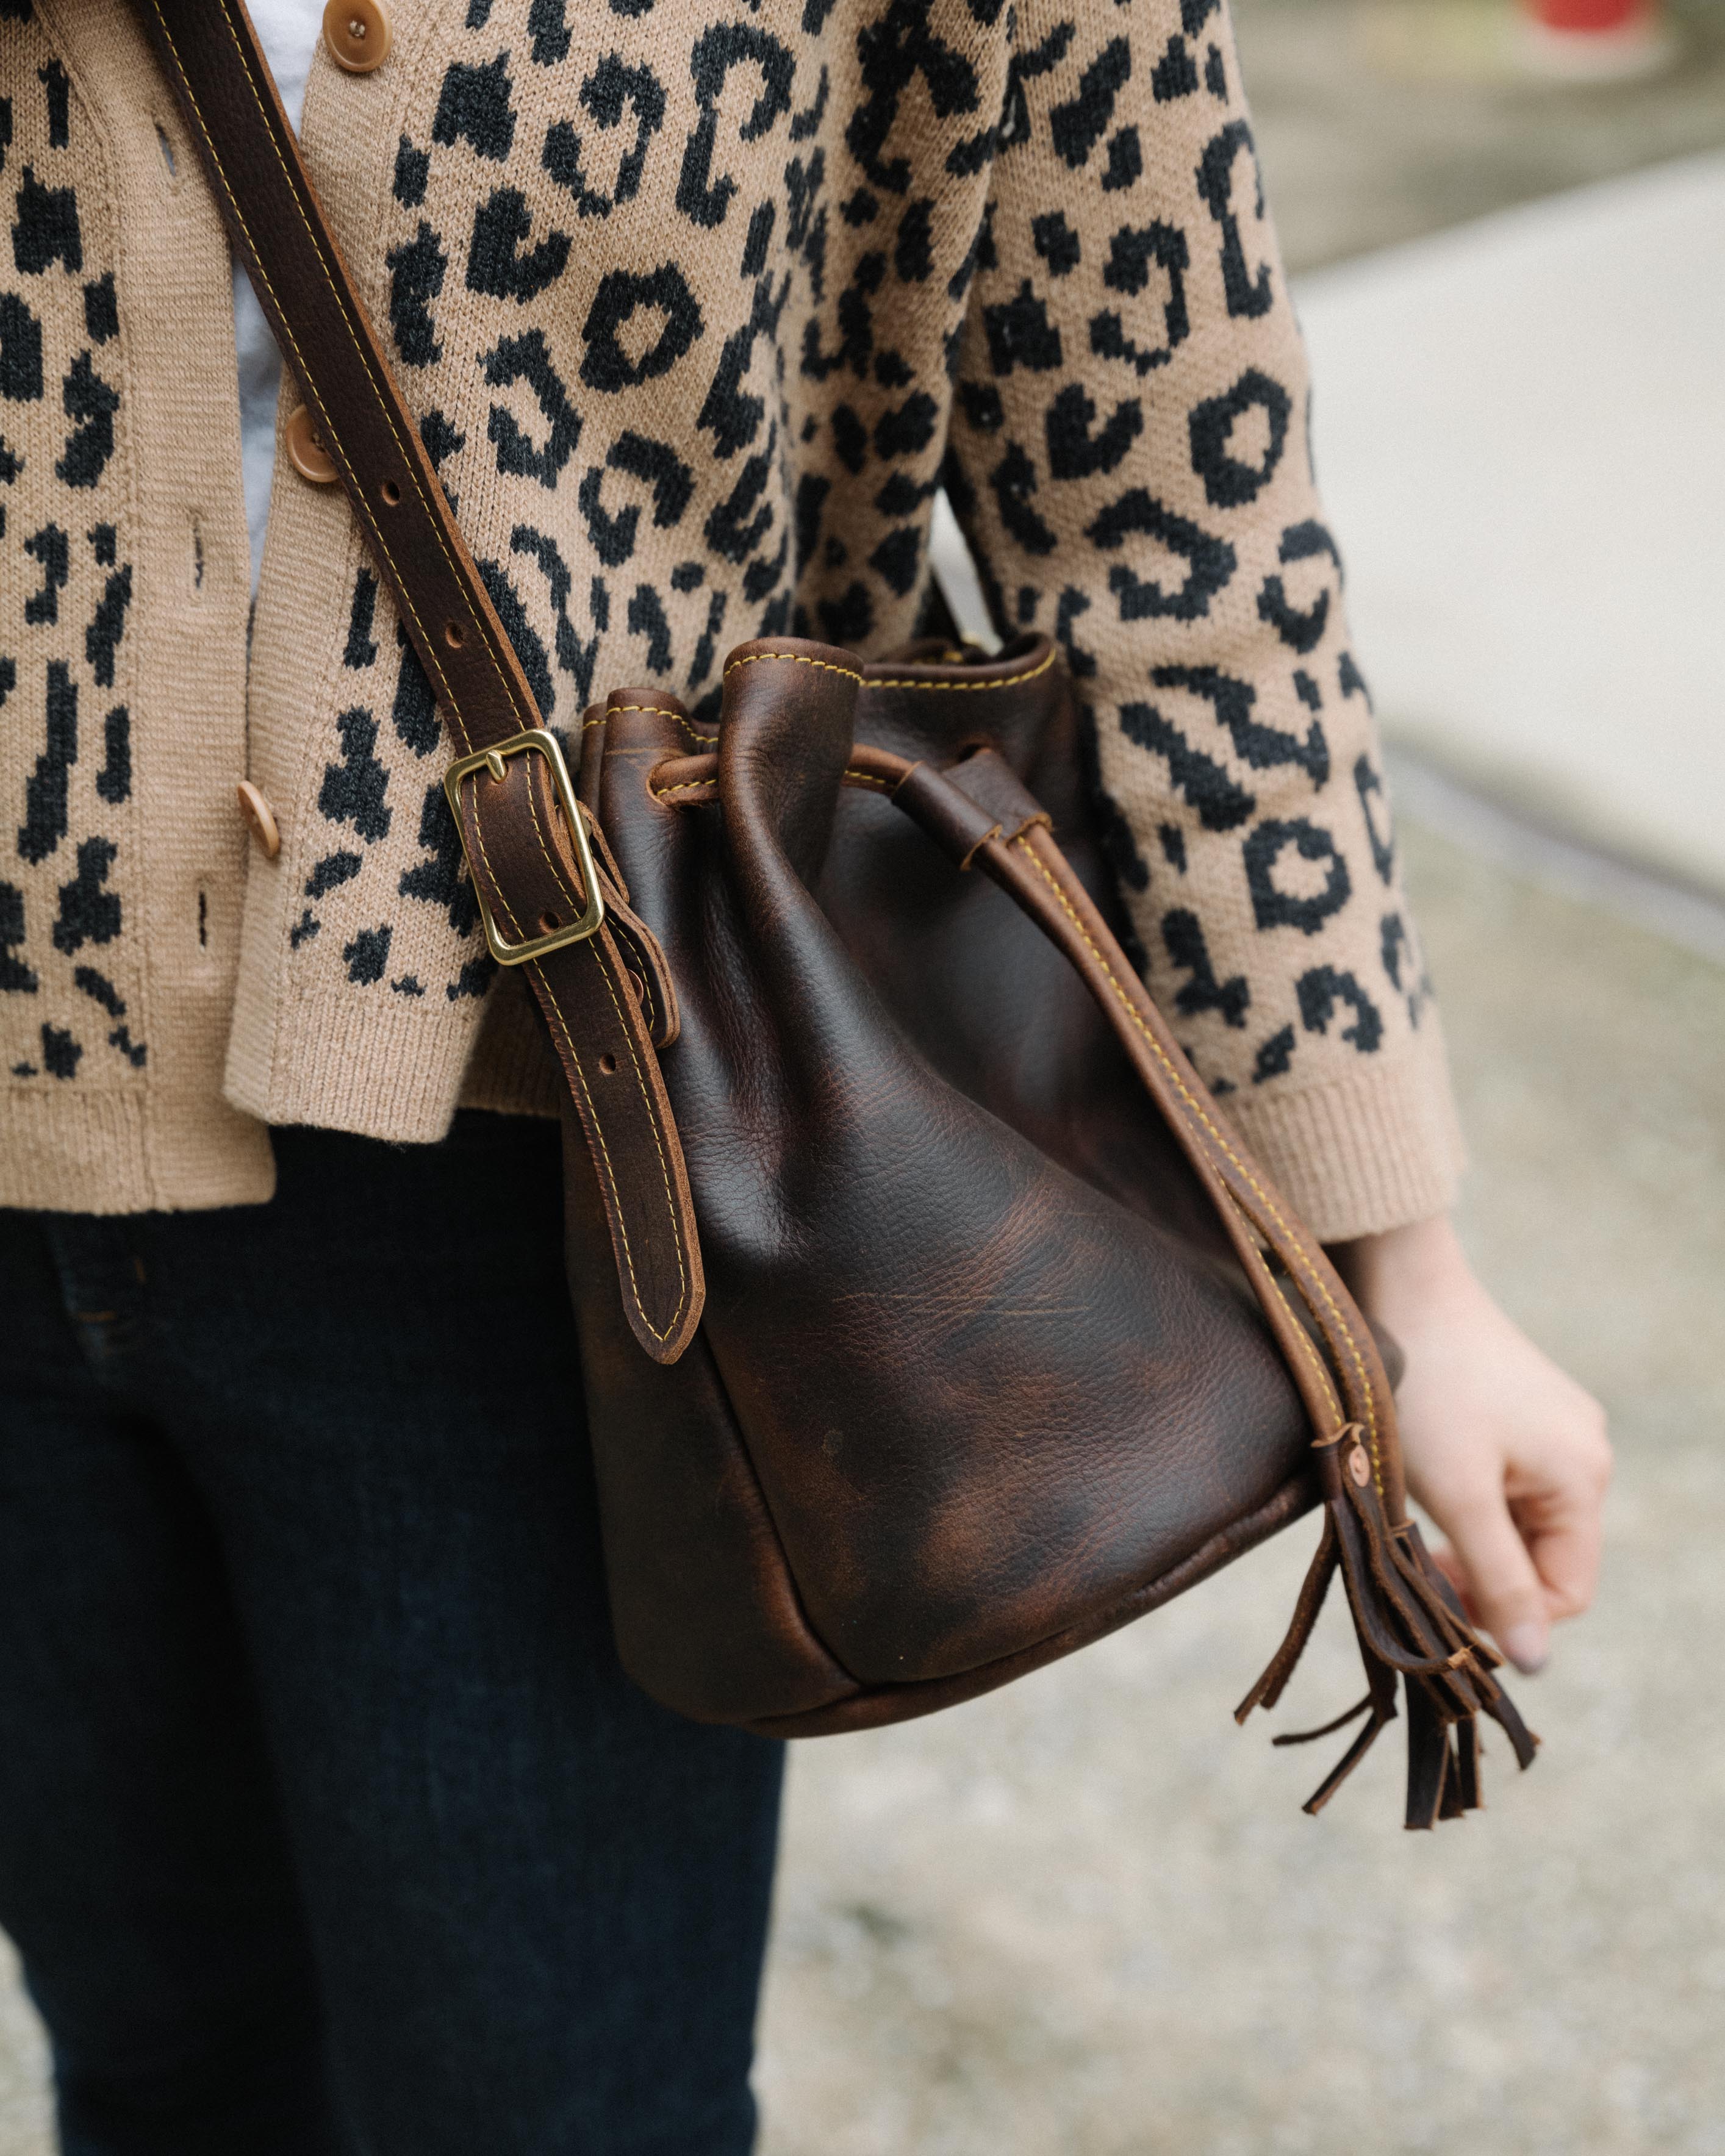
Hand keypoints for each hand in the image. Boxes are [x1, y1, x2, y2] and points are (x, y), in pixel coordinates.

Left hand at [1328, 1214, 1610, 1674]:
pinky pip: (1501, 1479)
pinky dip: (1465, 1493)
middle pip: (1541, 1556)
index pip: (1565, 1592)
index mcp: (1584, 1477)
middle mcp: (1583, 1452)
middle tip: (1416, 1554)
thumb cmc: (1429, 1388)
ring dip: (1468, 1530)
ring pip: (1515, 1519)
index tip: (1438, 1595)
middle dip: (1482, 1568)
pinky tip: (1424, 1471)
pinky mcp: (1518, 1407)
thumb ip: (1498, 1579)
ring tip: (1415, 1508)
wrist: (1402, 1284)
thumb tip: (1536, 1663)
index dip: (1504, 1611)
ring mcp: (1552, 1426)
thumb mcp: (1459, 1495)